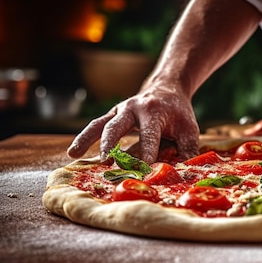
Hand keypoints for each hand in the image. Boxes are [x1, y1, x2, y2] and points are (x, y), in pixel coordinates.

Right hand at [67, 85, 199, 163]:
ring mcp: (120, 110)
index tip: (143, 169)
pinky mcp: (112, 115)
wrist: (166, 89)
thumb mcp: (189, 129)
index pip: (149, 135)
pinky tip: (73, 153)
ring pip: (100, 124)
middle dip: (110, 145)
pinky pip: (96, 126)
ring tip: (74, 154)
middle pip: (117, 127)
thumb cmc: (178, 113)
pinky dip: (84, 138)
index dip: (146, 152)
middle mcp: (133, 109)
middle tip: (107, 163)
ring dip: (87, 139)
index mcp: (154, 112)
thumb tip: (185, 173)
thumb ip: (187, 150)